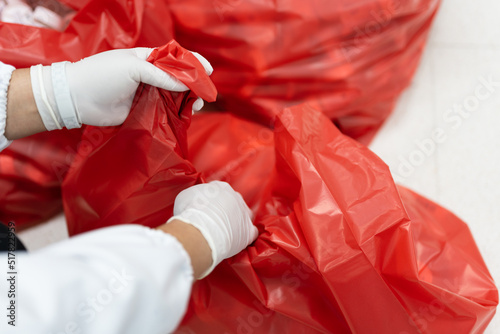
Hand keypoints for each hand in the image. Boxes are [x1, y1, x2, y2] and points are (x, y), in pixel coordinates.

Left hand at [30, 47, 212, 129]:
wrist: (78, 98)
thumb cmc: (103, 75)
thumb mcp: (133, 67)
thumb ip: (160, 75)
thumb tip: (185, 84)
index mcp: (146, 59)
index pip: (175, 58)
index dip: (193, 63)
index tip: (208, 71)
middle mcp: (149, 76)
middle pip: (178, 79)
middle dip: (194, 85)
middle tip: (204, 94)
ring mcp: (147, 94)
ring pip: (174, 97)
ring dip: (187, 100)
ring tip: (196, 106)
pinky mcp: (144, 112)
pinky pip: (165, 112)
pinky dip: (176, 114)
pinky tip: (185, 115)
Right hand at [166, 181, 257, 278]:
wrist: (201, 229)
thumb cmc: (190, 211)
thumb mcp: (184, 197)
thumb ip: (192, 197)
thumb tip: (191, 203)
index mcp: (220, 187)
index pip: (219, 192)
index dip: (212, 201)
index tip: (205, 209)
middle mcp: (236, 197)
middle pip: (233, 202)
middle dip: (226, 210)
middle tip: (215, 220)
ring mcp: (244, 213)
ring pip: (245, 215)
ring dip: (239, 221)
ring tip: (227, 230)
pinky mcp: (249, 231)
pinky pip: (251, 233)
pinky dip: (245, 236)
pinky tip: (237, 241)